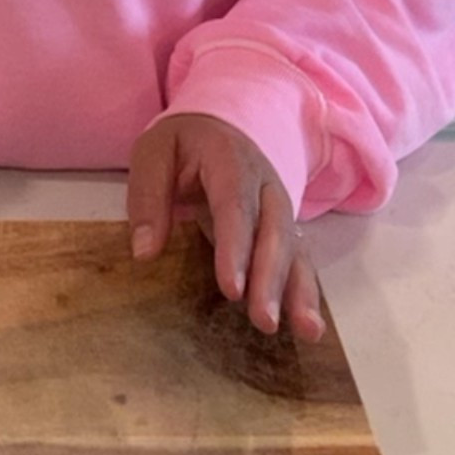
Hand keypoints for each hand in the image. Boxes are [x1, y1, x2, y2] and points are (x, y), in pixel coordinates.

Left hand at [127, 111, 323, 342]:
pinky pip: (300, 259)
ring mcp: (279, 207)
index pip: (235, 206)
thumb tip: (144, 252)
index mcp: (230, 160)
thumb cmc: (184, 142)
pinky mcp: (284, 228)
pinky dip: (306, 291)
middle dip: (271, 279)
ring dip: (300, 291)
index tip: (231, 289)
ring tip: (308, 332)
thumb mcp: (155, 152)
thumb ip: (148, 197)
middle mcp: (265, 185)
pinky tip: (309, 327)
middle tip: (264, 321)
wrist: (221, 123)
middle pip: (274, 232)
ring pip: (296, 249)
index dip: (235, 248)